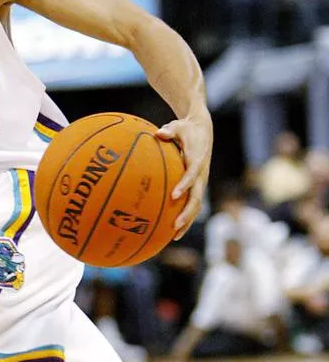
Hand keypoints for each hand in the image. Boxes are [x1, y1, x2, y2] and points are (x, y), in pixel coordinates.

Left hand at [156, 110, 212, 239]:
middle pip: (197, 197)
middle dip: (187, 213)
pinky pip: (192, 203)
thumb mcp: (178, 125)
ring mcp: (201, 182)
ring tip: (174, 236)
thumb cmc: (186, 128)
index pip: (193, 174)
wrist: (203, 130)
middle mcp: (202, 174)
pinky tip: (172, 230)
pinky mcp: (198, 185)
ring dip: (187, 220)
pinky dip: (185, 217)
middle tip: (175, 226)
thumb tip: (158, 133)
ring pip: (196, 205)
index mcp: (197, 160)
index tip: (174, 196)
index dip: (185, 185)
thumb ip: (169, 130)